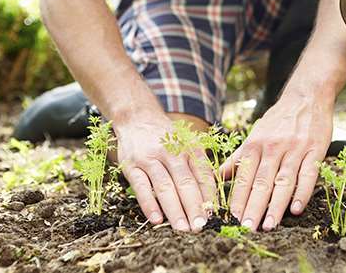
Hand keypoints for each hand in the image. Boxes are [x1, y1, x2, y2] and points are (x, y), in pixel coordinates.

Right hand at [115, 112, 215, 231]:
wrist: (138, 117)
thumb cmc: (167, 138)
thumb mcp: (187, 144)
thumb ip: (198, 167)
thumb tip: (211, 199)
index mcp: (189, 148)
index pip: (203, 174)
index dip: (209, 196)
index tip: (214, 216)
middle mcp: (171, 152)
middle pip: (185, 182)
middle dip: (194, 207)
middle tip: (200, 227)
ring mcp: (150, 158)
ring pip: (164, 186)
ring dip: (174, 209)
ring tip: (182, 228)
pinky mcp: (131, 165)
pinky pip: (141, 186)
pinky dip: (149, 204)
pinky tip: (156, 219)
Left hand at [221, 93, 332, 230]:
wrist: (306, 97)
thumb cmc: (278, 120)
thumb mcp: (254, 135)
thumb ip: (237, 158)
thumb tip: (216, 177)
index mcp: (255, 145)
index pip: (244, 177)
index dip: (238, 199)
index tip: (232, 220)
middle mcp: (273, 147)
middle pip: (261, 182)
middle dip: (253, 207)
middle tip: (247, 229)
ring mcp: (295, 149)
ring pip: (283, 181)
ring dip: (276, 205)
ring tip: (269, 225)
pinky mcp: (315, 150)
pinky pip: (308, 174)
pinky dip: (302, 192)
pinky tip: (296, 209)